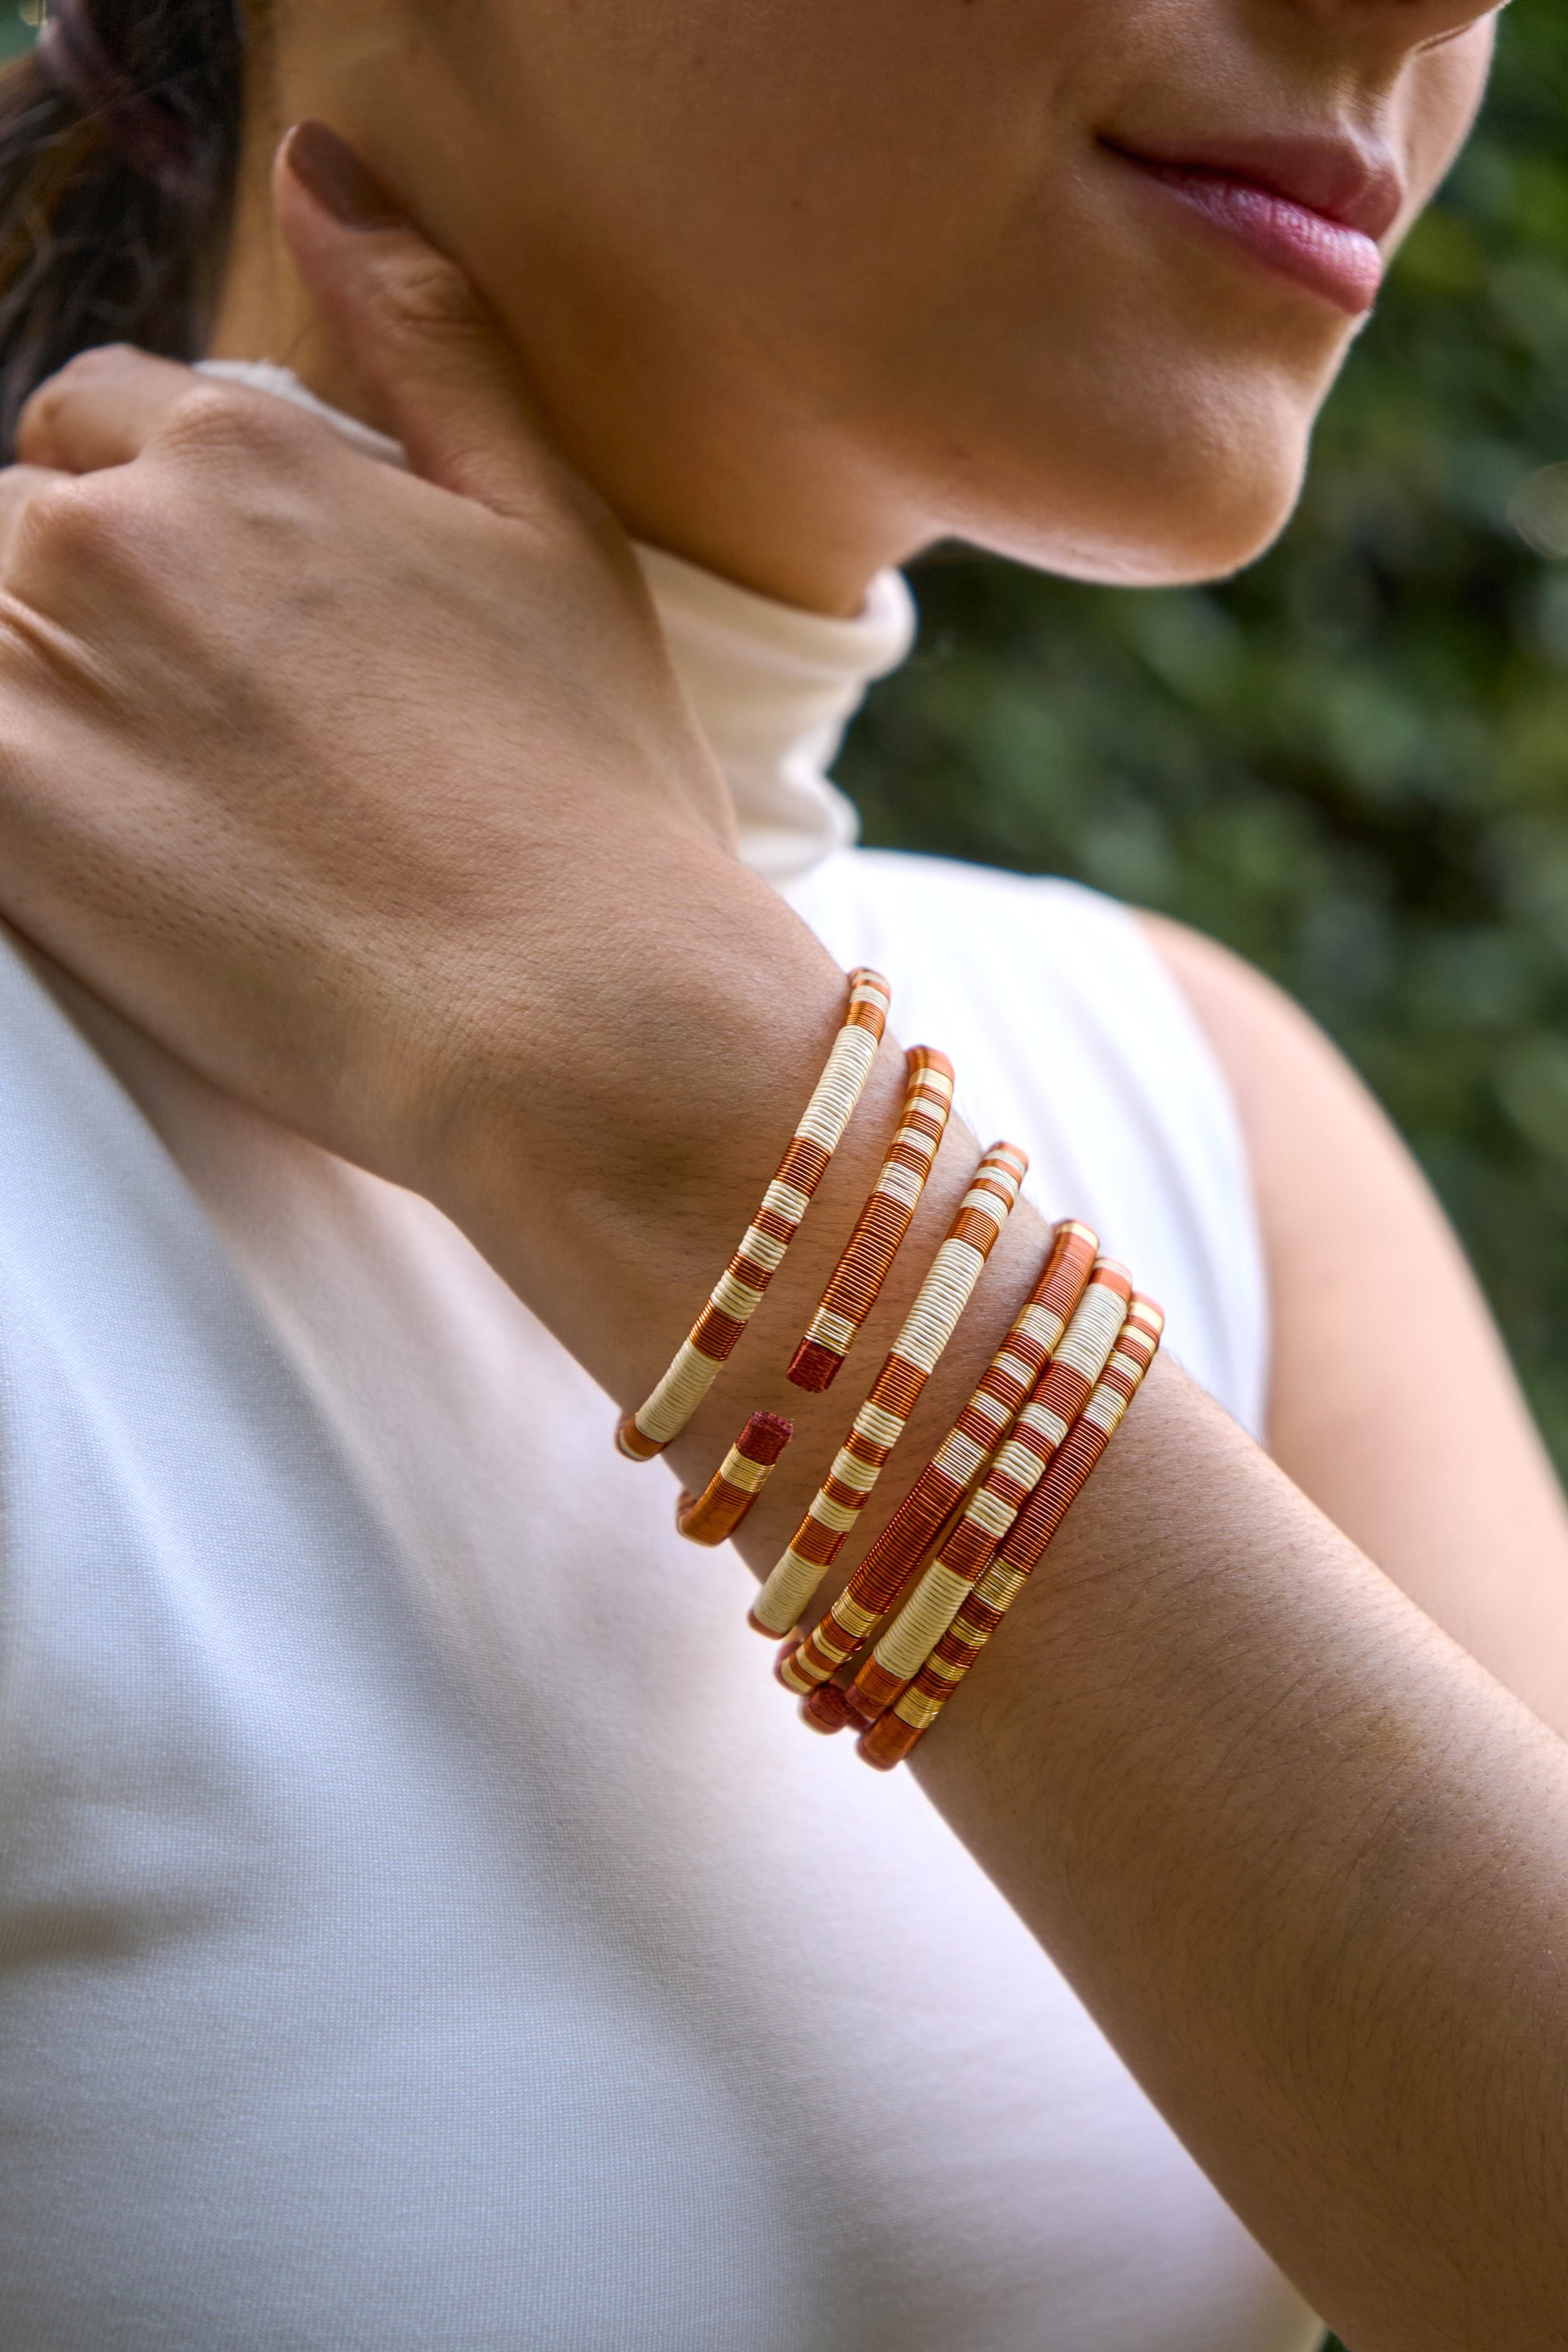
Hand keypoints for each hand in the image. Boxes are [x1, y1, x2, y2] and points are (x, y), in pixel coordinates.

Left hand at [0, 122, 751, 1206]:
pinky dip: (28, 781)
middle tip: (228, 749)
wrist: (572, 1018)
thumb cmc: (590, 798)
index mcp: (245, 444)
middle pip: (24, 526)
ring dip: (53, 697)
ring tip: (187, 813)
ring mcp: (37, 665)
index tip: (240, 646)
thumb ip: (428, 329)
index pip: (106, 425)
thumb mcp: (554, 527)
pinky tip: (135, 849)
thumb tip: (322, 161)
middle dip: (99, 607)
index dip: (170, 526)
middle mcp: (117, 527)